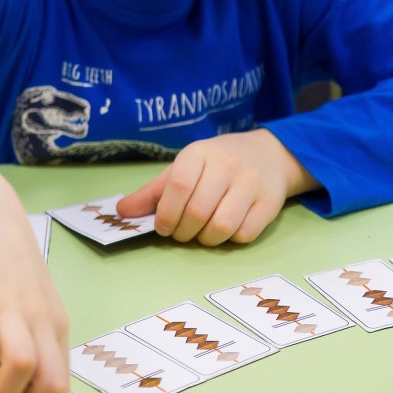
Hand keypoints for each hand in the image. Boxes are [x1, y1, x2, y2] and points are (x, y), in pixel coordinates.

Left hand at [115, 129, 318, 245]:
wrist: (269, 154)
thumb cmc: (217, 164)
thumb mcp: (185, 168)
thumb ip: (154, 192)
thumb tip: (122, 212)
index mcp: (200, 153)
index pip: (178, 186)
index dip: (166, 214)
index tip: (163, 226)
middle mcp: (228, 165)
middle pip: (198, 211)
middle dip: (184, 232)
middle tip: (182, 233)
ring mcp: (252, 183)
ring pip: (222, 226)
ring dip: (206, 239)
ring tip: (203, 232)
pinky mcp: (270, 202)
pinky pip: (244, 234)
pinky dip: (230, 239)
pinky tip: (227, 228)